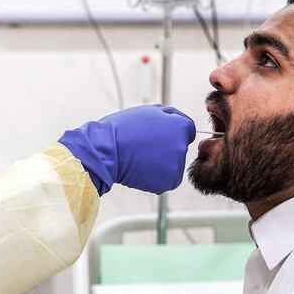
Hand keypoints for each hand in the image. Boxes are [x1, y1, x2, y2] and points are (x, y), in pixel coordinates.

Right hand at [59, 105, 195, 195]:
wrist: (105, 151)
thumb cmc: (123, 129)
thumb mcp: (149, 111)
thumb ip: (171, 116)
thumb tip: (182, 122)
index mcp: (180, 128)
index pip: (187, 130)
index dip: (171, 130)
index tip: (156, 134)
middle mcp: (182, 147)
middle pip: (180, 147)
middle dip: (167, 146)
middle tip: (144, 144)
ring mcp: (176, 167)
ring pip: (173, 164)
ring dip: (162, 162)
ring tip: (141, 156)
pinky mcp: (169, 182)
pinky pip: (166, 178)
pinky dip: (156, 175)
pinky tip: (142, 168)